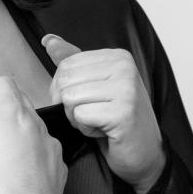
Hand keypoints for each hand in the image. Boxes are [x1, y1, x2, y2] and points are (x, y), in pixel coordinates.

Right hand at [0, 76, 66, 193]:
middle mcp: (36, 124)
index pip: (4, 82)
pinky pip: (48, 152)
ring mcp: (52, 145)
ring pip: (37, 127)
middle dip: (6, 105)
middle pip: (23, 100)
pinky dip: (36, 154)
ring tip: (6, 149)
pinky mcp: (60, 167)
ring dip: (23, 129)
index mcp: (12, 113)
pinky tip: (23, 171)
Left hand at [42, 34, 165, 193]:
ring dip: (77, 118)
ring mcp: (126, 88)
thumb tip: (49, 40)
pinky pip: (81, 116)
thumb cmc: (118, 121)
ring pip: (70, 98)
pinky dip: (86, 129)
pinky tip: (105, 131)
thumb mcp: (95, 85)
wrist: (143, 153)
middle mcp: (125, 67)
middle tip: (93, 114)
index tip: (86, 101)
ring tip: (99, 122)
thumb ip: (72, 61)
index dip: (65, 89)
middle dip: (70, 105)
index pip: (66, 64)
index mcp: (118, 56)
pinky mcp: (123, 112)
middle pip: (65, 80)